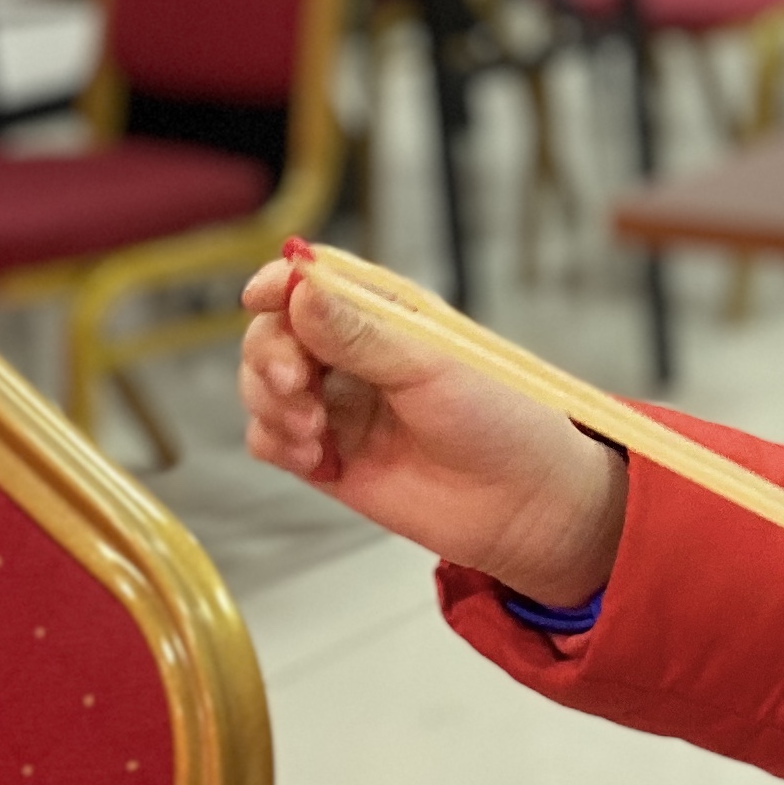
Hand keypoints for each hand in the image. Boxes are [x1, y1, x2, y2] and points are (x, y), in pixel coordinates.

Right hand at [237, 259, 624, 605]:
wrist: (523, 503)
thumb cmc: (499, 420)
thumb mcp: (430, 366)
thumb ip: (359, 333)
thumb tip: (299, 286)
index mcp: (385, 313)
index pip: (311, 281)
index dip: (278, 284)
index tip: (260, 298)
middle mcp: (353, 354)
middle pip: (273, 333)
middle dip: (270, 355)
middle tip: (296, 385)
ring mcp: (336, 404)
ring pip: (261, 385)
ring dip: (271, 404)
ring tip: (315, 433)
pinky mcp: (326, 454)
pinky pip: (268, 438)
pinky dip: (276, 443)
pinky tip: (317, 460)